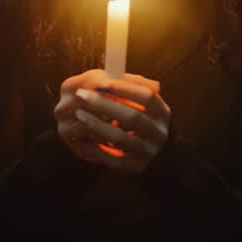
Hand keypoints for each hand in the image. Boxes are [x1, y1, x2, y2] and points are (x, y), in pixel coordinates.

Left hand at [53, 70, 170, 174]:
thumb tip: (115, 73)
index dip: (125, 88)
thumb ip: (132, 88)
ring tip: (79, 113)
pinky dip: (94, 147)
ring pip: (120, 138)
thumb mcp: (145, 106)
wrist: (157, 157)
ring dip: (97, 125)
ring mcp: (147, 153)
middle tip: (81, 95)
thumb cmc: (144, 123)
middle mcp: (159, 134)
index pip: (147, 97)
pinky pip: (111, 158)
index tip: (102, 81)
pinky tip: (79, 137)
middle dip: (105, 104)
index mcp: (163, 114)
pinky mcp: (134, 168)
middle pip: (133, 117)